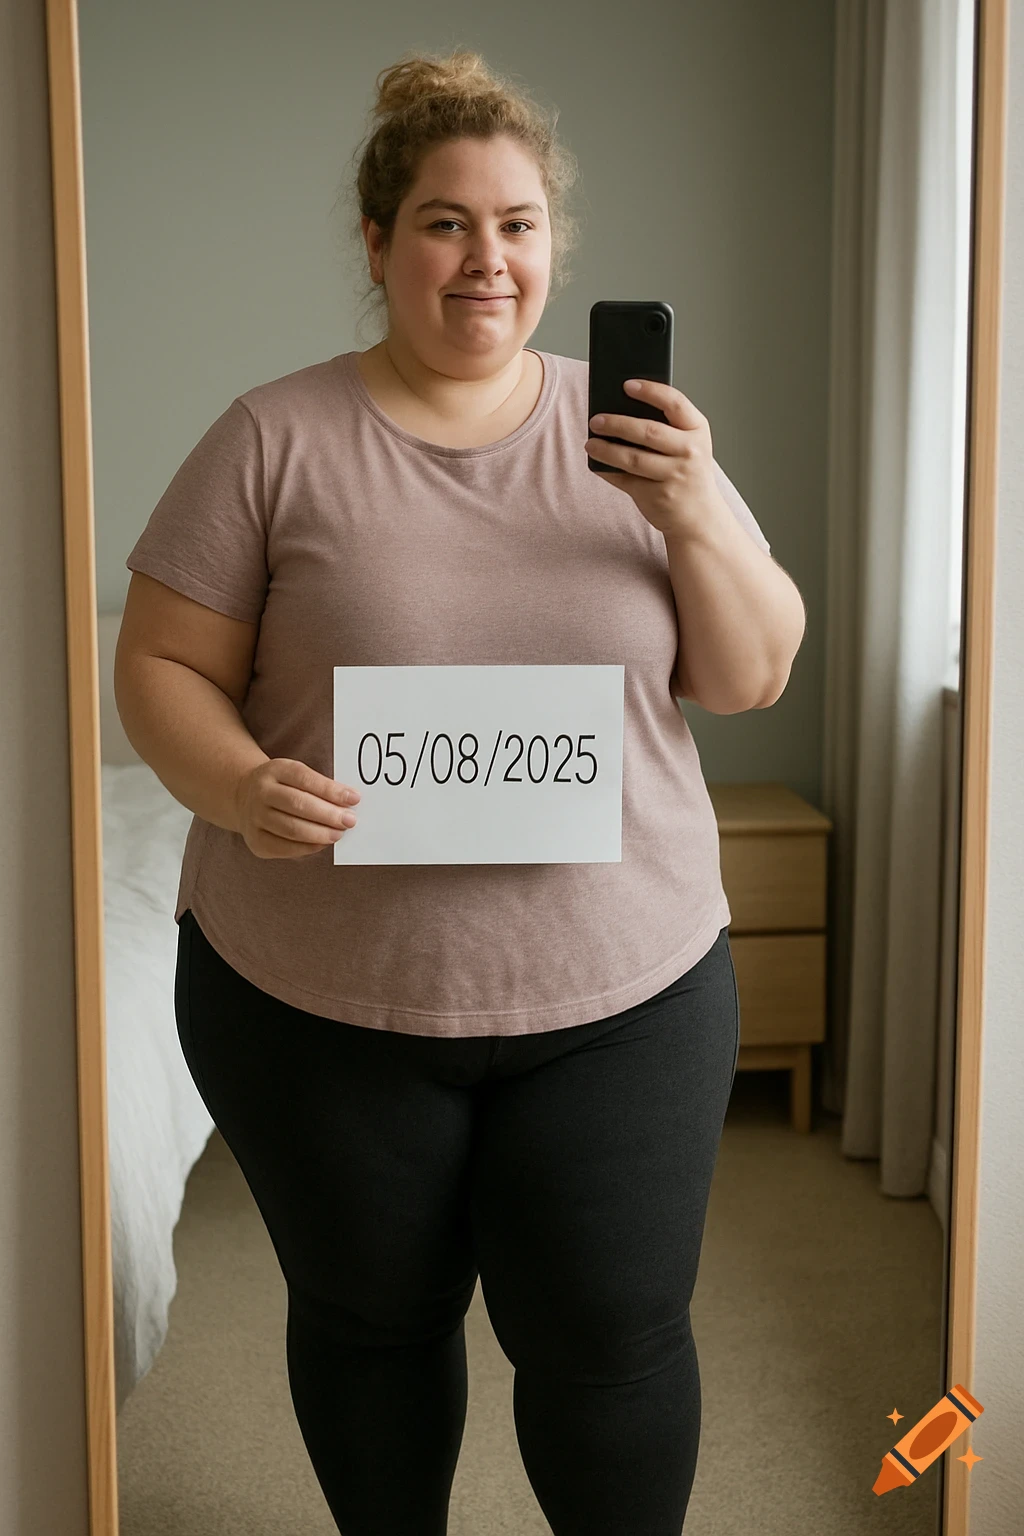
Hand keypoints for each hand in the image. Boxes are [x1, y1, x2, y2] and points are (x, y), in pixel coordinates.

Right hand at [234, 758, 359, 858]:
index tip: (354, 798)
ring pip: (291, 829)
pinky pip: (285, 847)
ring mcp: (255, 818)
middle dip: (328, 814)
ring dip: (320, 833)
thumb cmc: (283, 786)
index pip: (305, 779)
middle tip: (350, 820)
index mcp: (275, 770)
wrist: (244, 797)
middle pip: (298, 804)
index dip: (331, 790)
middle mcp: (261, 792)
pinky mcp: (256, 841)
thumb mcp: (296, 775)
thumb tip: (349, 803)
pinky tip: (322, 843)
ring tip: (338, 833)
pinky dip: (307, 847)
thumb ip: (320, 786)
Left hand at [586, 379, 718, 537]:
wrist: (700, 515)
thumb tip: (620, 409)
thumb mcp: (688, 443)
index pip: (674, 402)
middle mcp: (690, 452)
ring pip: (633, 458)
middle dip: (617, 423)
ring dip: (606, 449)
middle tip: (596, 420)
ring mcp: (675, 476)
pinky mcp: (658, 496)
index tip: (626, 384)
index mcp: (698, 430)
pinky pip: (626, 480)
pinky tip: (597, 464)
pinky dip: (608, 471)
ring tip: (590, 443)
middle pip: (648, 431)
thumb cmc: (688, 471)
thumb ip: (666, 426)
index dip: (650, 391)